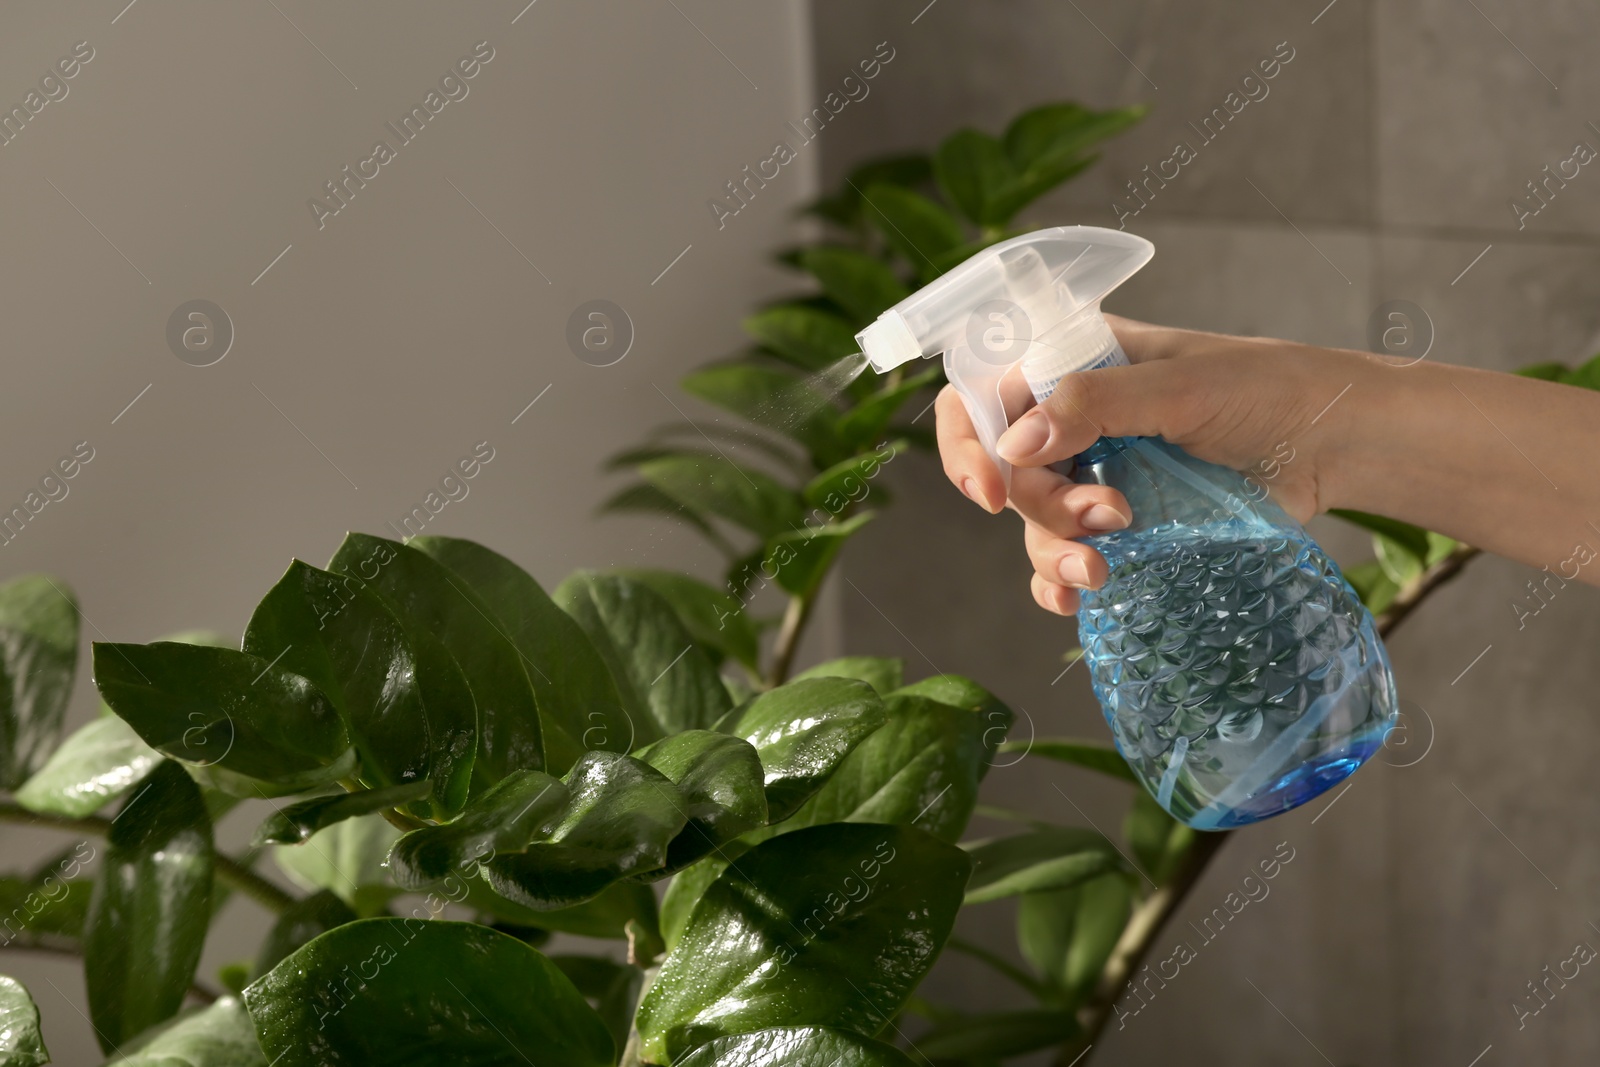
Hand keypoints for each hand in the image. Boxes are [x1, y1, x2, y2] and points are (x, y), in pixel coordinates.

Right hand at [936, 315, 1372, 614]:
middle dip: (1042, 506)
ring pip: (1035, 523)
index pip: (983, 393)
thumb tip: (1016, 445)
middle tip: (1105, 519)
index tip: (994, 492)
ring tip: (1103, 569)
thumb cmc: (1267, 390)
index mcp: (1072, 362)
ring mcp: (1094, 472)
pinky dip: (1058, 584)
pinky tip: (1074, 600)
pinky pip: (1064, 559)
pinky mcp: (1122, 525)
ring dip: (1055, 552)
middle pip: (1007, 471)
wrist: (1333, 443)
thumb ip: (1097, 403)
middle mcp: (1071, 417)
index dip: (970, 442)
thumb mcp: (1182, 386)